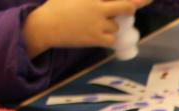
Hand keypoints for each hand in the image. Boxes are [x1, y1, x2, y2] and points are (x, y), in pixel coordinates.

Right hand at [22, 0, 146, 56]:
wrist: (45, 26)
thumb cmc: (56, 7)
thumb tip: (102, 3)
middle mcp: (97, 7)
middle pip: (126, 7)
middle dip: (132, 7)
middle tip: (133, 8)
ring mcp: (98, 23)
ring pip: (116, 26)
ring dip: (110, 26)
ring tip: (94, 25)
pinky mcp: (96, 38)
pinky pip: (112, 39)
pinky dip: (108, 38)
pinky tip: (97, 35)